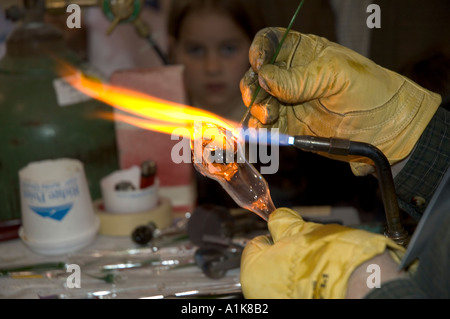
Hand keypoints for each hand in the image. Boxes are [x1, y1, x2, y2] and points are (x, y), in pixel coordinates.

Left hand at [239, 208, 404, 298]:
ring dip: (299, 270)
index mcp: (254, 270)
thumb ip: (283, 223)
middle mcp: (262, 294)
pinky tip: (323, 278)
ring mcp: (280, 303)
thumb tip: (277, 217)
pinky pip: (299, 292)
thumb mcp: (303, 230)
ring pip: (286, 280)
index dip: (274, 235)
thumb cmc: (332, 260)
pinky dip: (308, 285)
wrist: (365, 286)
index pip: (256, 245)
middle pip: (270, 264)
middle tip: (306, 248)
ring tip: (319, 264)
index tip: (286, 233)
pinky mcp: (299, 307)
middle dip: (286, 253)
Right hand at [240, 28, 440, 174]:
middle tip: (262, 99)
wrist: (387, 128)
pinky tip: (264, 131)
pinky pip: (266, 126)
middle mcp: (291, 75)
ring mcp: (289, 102)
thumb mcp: (336, 76)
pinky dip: (259, 129)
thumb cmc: (370, 91)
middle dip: (253, 85)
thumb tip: (264, 76)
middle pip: (257, 74)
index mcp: (303, 53)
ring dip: (256, 108)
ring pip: (258, 101)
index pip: (271, 42)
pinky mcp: (290, 127)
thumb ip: (299, 78)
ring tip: (270, 116)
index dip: (260, 50)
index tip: (259, 64)